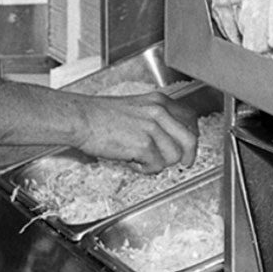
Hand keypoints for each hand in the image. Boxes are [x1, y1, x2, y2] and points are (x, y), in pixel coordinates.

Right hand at [77, 91, 198, 171]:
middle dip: (187, 156)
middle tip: (181, 164)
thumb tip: (168, 138)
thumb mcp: (134, 107)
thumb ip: (154, 118)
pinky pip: (156, 166)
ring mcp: (152, 129)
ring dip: (159, 163)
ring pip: (173, 156)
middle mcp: (158, 113)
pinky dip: (145, 169)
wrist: (80, 118)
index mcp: (158, 102)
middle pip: (189, 139)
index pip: (190, 119)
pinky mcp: (143, 145)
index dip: (192, 137)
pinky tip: (132, 162)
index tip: (188, 148)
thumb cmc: (99, 115)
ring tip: (141, 159)